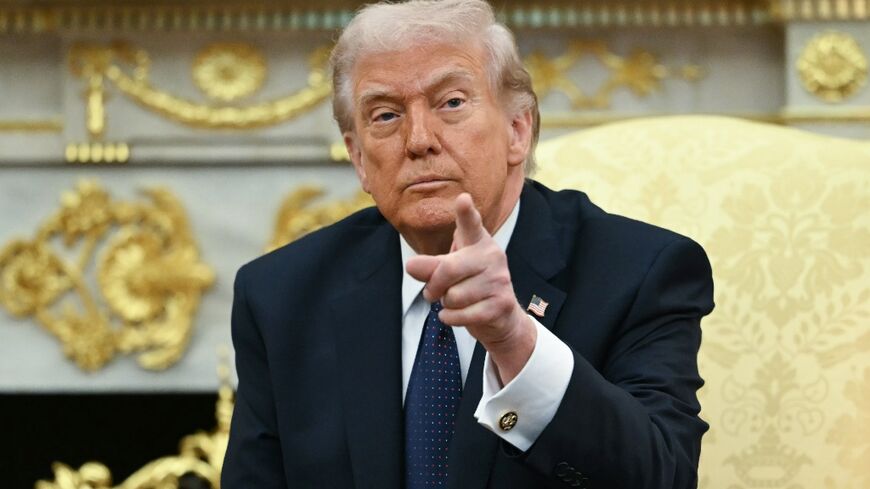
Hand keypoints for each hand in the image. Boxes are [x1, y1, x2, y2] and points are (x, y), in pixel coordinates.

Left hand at [406, 193, 535, 383]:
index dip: (465, 212)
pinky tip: (459, 315)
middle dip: (433, 286)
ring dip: (446, 305)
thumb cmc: (470, 286)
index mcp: (478, 242)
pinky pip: (462, 315)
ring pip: (453, 296)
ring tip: (456, 302)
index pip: (470, 224)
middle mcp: (493, 256)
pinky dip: (451, 318)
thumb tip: (411, 266)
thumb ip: (430, 266)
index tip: (462, 199)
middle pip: (448, 269)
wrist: (500, 317)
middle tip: (432, 292)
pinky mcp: (501, 304)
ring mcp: (500, 280)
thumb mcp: (448, 272)